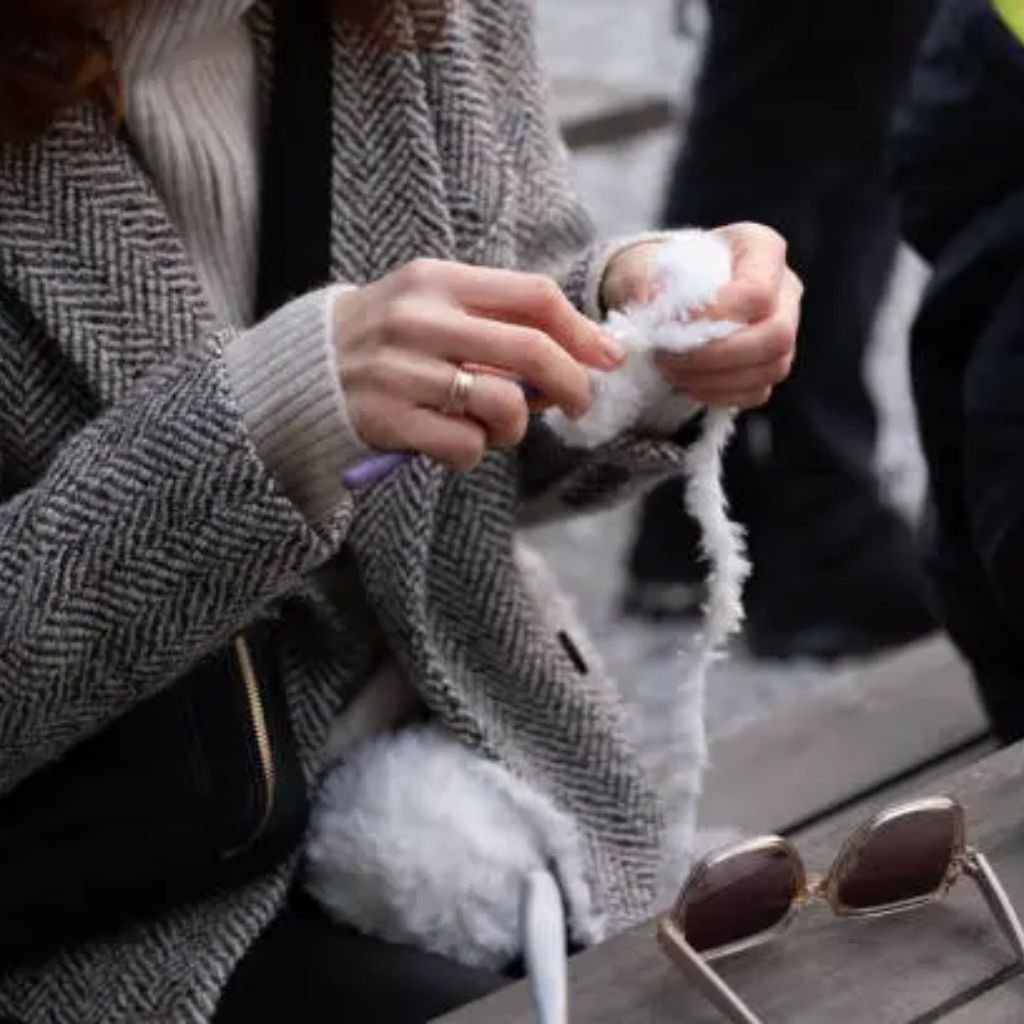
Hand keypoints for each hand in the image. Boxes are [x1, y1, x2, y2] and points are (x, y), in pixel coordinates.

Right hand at [334, 259, 624, 470]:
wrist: (302, 372)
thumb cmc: (387, 341)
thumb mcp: (432, 307)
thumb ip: (494, 322)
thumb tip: (577, 356)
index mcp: (437, 280)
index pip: (533, 297)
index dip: (582, 331)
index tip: (608, 357)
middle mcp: (419, 319)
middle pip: (531, 350)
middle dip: (572, 384)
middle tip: (578, 404)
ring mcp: (400, 370)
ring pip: (503, 404)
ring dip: (516, 427)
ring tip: (496, 428)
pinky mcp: (386, 420)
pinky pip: (465, 446)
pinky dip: (474, 454)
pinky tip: (453, 445)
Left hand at [602, 223, 802, 408]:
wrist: (662, 293)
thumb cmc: (656, 273)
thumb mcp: (640, 267)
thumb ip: (644, 283)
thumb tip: (654, 305)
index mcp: (759, 246)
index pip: (757, 292)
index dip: (716, 318)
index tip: (673, 326)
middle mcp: (784, 287)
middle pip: (776, 335)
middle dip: (717, 356)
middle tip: (668, 359)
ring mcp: (783, 327)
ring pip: (771, 367)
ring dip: (715, 379)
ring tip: (671, 372)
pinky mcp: (770, 363)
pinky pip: (757, 390)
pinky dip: (719, 394)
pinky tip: (686, 384)